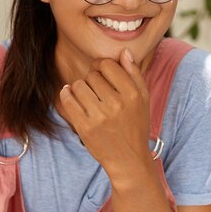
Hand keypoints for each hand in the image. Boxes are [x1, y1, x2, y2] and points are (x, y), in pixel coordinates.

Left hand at [59, 49, 150, 178]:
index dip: (101, 66)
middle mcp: (116, 104)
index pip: (108, 65)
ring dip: (80, 88)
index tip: (101, 73)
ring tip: (87, 97)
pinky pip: (68, 100)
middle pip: (92, 75)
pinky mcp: (85, 128)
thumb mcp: (143, 99)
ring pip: (78, 85)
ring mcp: (99, 117)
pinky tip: (72, 96)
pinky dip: (67, 95)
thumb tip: (124, 52)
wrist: (129, 159)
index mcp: (132, 94)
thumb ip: (134, 74)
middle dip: (92, 79)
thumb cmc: (136, 126)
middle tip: (96, 91)